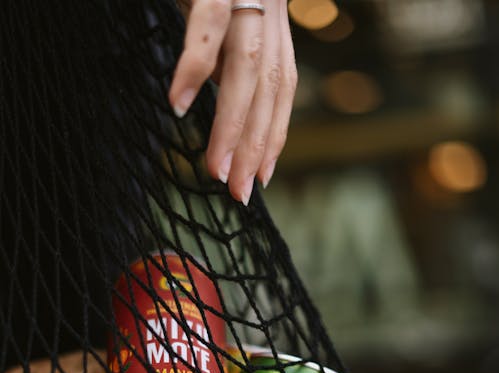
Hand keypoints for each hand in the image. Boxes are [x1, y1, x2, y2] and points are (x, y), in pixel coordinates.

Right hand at [169, 0, 296, 204]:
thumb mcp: (223, 15)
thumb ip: (225, 53)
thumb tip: (216, 89)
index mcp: (273, 23)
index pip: (280, 91)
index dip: (273, 137)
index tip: (261, 179)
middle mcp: (269, 9)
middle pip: (268, 89)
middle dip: (253, 147)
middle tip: (238, 191)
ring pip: (246, 69)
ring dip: (230, 126)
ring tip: (216, 168)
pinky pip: (207, 27)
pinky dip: (193, 70)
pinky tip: (179, 106)